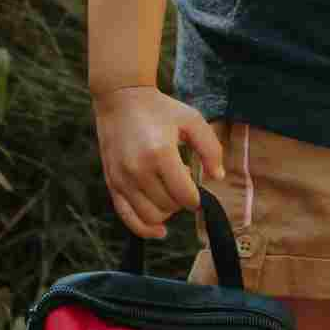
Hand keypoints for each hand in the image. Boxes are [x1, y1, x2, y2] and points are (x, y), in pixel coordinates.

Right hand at [92, 86, 225, 238]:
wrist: (120, 99)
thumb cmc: (160, 109)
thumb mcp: (193, 121)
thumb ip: (211, 149)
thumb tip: (218, 177)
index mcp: (160, 154)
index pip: (186, 196)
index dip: (197, 197)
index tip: (196, 184)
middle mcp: (138, 170)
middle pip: (170, 207)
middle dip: (181, 199)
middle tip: (180, 178)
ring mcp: (122, 178)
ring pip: (151, 216)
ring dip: (167, 211)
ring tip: (168, 190)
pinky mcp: (112, 183)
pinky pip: (127, 217)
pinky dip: (144, 228)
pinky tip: (159, 230)